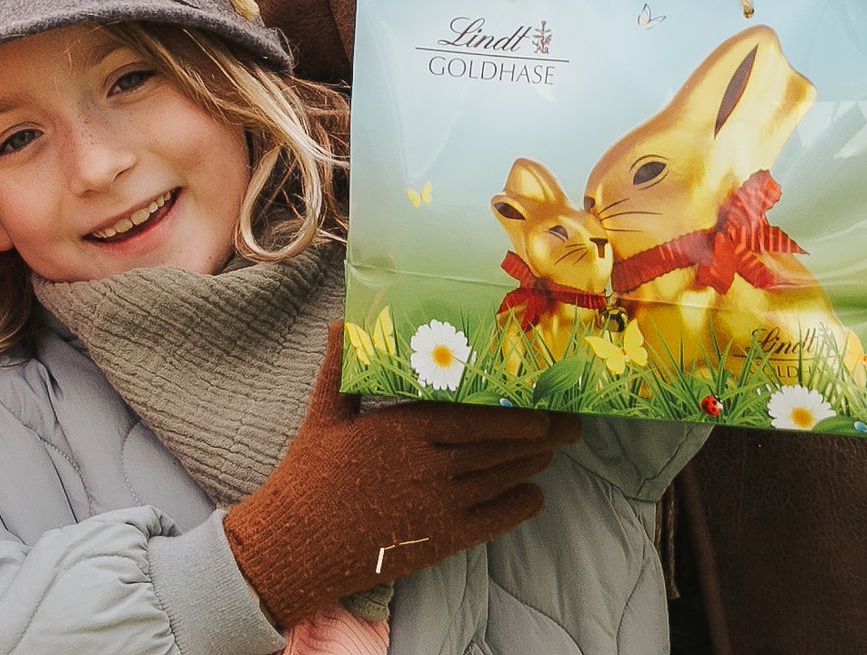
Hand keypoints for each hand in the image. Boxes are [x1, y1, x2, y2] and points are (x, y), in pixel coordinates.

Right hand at [221, 327, 577, 621]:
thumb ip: (340, 369)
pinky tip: (535, 497)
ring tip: (553, 453)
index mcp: (403, 429)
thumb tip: (340, 323)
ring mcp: (437, 505)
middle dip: (538, 437)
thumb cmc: (309, 476)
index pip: (472, 418)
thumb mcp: (324, 415)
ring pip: (498, 480)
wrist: (296, 544)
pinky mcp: (439, 539)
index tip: (542, 407)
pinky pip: (490, 521)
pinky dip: (516, 508)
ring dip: (530, 466)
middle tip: (570, 426)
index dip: (513, 414)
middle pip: (496, 447)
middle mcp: (429, 465)